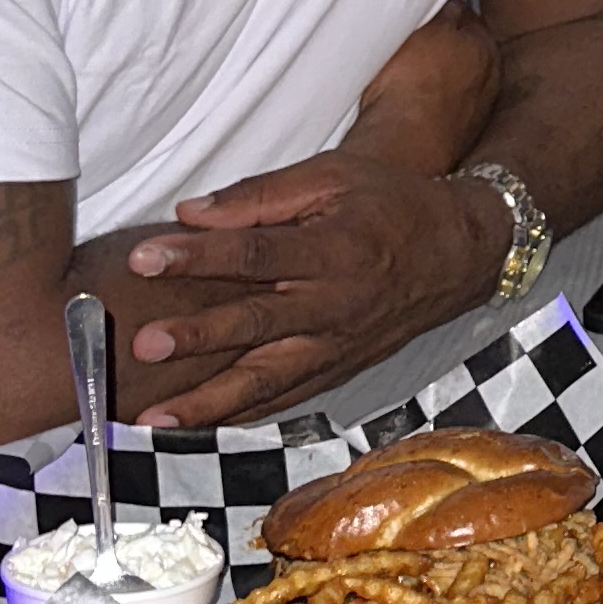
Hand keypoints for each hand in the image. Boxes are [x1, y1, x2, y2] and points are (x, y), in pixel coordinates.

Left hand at [90, 151, 498, 428]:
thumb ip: (259, 195)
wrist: (460, 253)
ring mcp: (336, 346)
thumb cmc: (390, 204)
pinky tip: (196, 427)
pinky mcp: (338, 371)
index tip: (142, 259)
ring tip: (153, 419)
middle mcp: (334, 305)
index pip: (254, 253)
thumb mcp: (333, 176)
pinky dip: (240, 415)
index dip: (196, 256)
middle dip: (198, 336)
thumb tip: (188, 214)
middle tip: (144, 345)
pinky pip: (284, 398)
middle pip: (256, 324)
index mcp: (332, 249)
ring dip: (208, 402)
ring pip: (265, 380)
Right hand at [339, 0, 499, 175]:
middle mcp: (489, 82)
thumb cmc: (412, 83)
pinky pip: (439, 108)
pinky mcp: (455, 138)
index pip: (467, 16)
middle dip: (441, 42)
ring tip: (402, 71)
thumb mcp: (427, 26)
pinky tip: (405, 100)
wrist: (402, 144)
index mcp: (487, 47)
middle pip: (462, 50)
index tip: (423, 6)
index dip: (442, 8)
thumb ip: (446, 7)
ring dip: (434, 75)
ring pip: (452, 81)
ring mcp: (474, 113)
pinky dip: (427, 101)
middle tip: (409, 37)